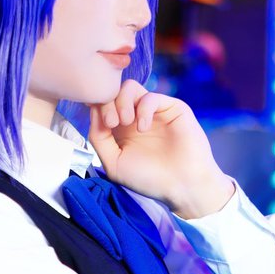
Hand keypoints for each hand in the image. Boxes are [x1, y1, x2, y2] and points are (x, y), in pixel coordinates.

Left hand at [88, 79, 234, 217]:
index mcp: (119, 130)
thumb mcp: (114, 163)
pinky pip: (150, 96)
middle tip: (111, 124)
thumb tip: (93, 110)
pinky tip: (142, 127)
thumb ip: (99, 138)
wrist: (182, 186)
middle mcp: (134, 117)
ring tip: (125, 123)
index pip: (101, 105)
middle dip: (106, 104)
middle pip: (112, 92)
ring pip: (129, 88)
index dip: (95, 107)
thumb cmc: (149, 179)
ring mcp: (152, 111)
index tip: (101, 125)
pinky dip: (143, 109)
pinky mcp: (171, 107)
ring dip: (122, 102)